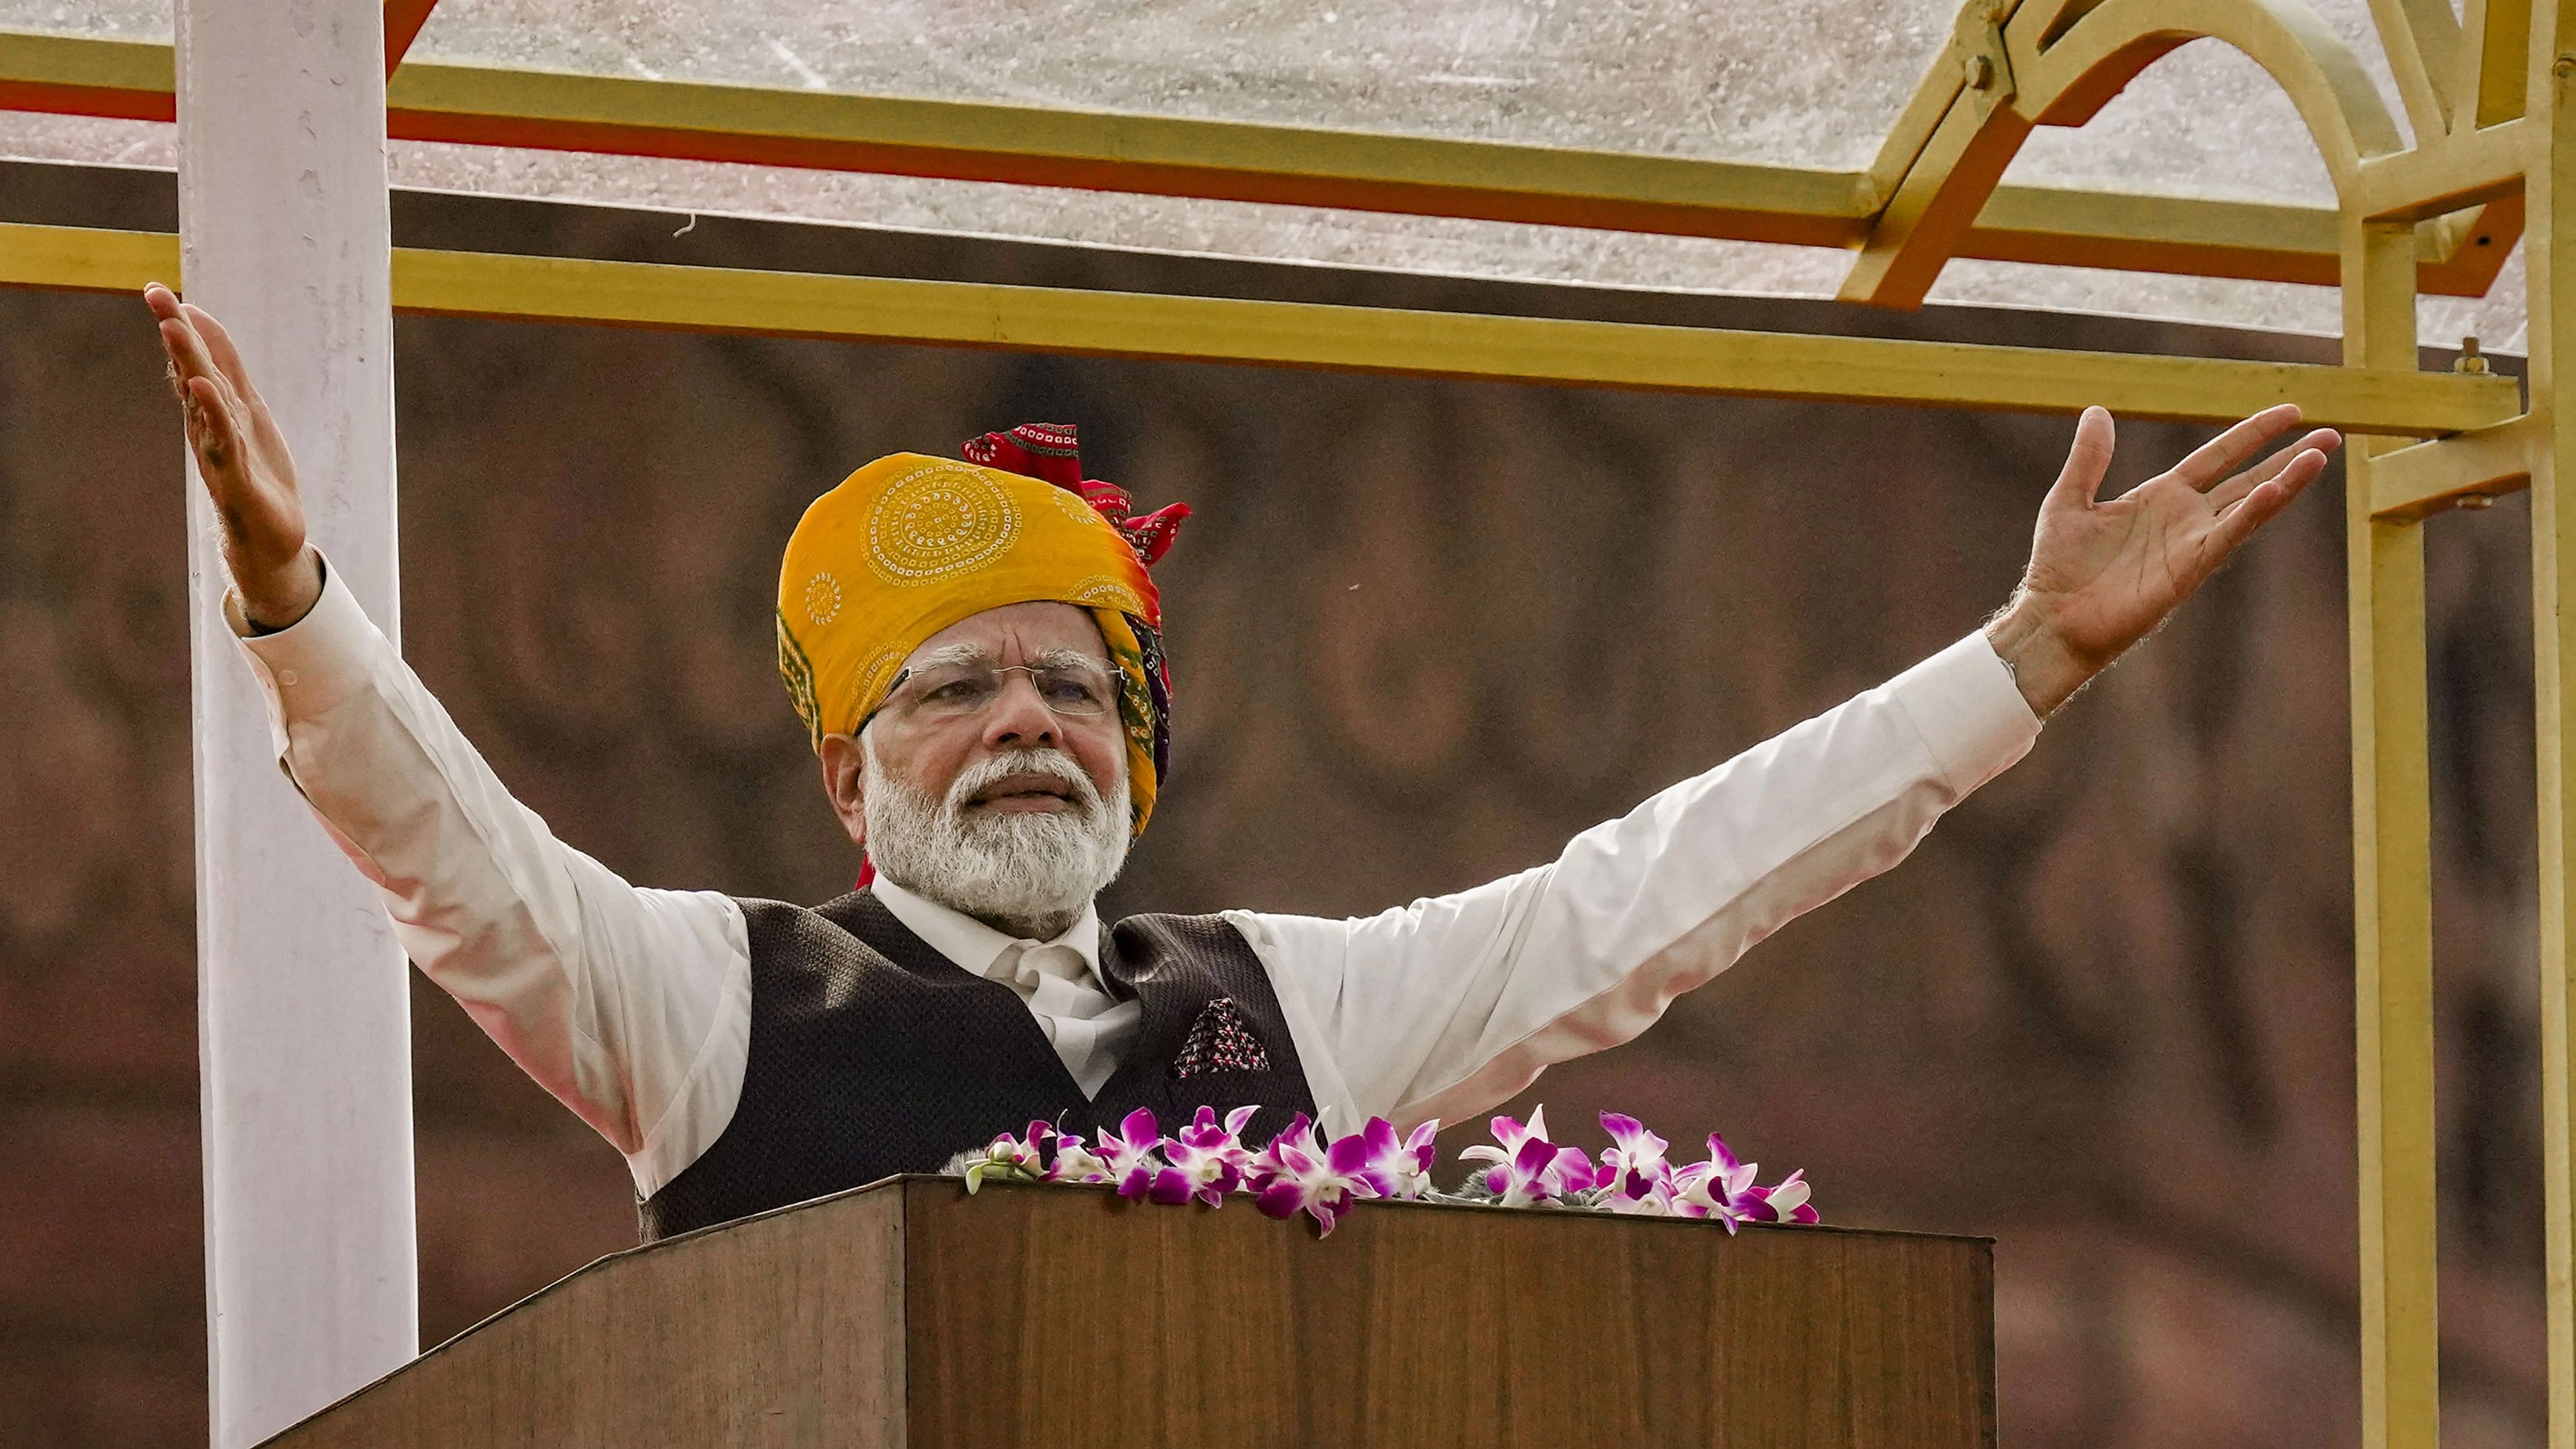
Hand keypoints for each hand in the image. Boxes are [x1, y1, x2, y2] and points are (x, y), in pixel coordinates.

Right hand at [146, 282, 321, 629]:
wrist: (271, 536)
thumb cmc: (256, 470)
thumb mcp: (245, 411)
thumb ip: (227, 370)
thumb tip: (203, 324)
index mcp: (213, 409)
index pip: (193, 360)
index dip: (180, 325)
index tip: (159, 289)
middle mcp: (209, 426)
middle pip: (190, 371)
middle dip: (177, 333)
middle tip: (157, 296)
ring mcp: (220, 450)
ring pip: (203, 401)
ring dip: (189, 363)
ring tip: (175, 329)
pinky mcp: (236, 477)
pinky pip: (225, 441)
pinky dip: (215, 414)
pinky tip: (206, 389)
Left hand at [1985, 403, 2337, 716]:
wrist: (2052, 619)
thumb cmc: (2059, 568)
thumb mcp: (2069, 500)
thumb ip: (2088, 458)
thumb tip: (2097, 410)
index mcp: (2162, 497)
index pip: (2219, 456)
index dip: (2252, 434)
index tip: (2290, 413)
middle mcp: (2185, 518)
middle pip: (2248, 479)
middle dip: (2288, 458)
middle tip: (2332, 434)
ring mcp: (2191, 544)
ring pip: (2249, 506)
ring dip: (2285, 482)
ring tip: (2320, 456)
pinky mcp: (2188, 570)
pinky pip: (2226, 536)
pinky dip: (2250, 514)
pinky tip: (2274, 491)